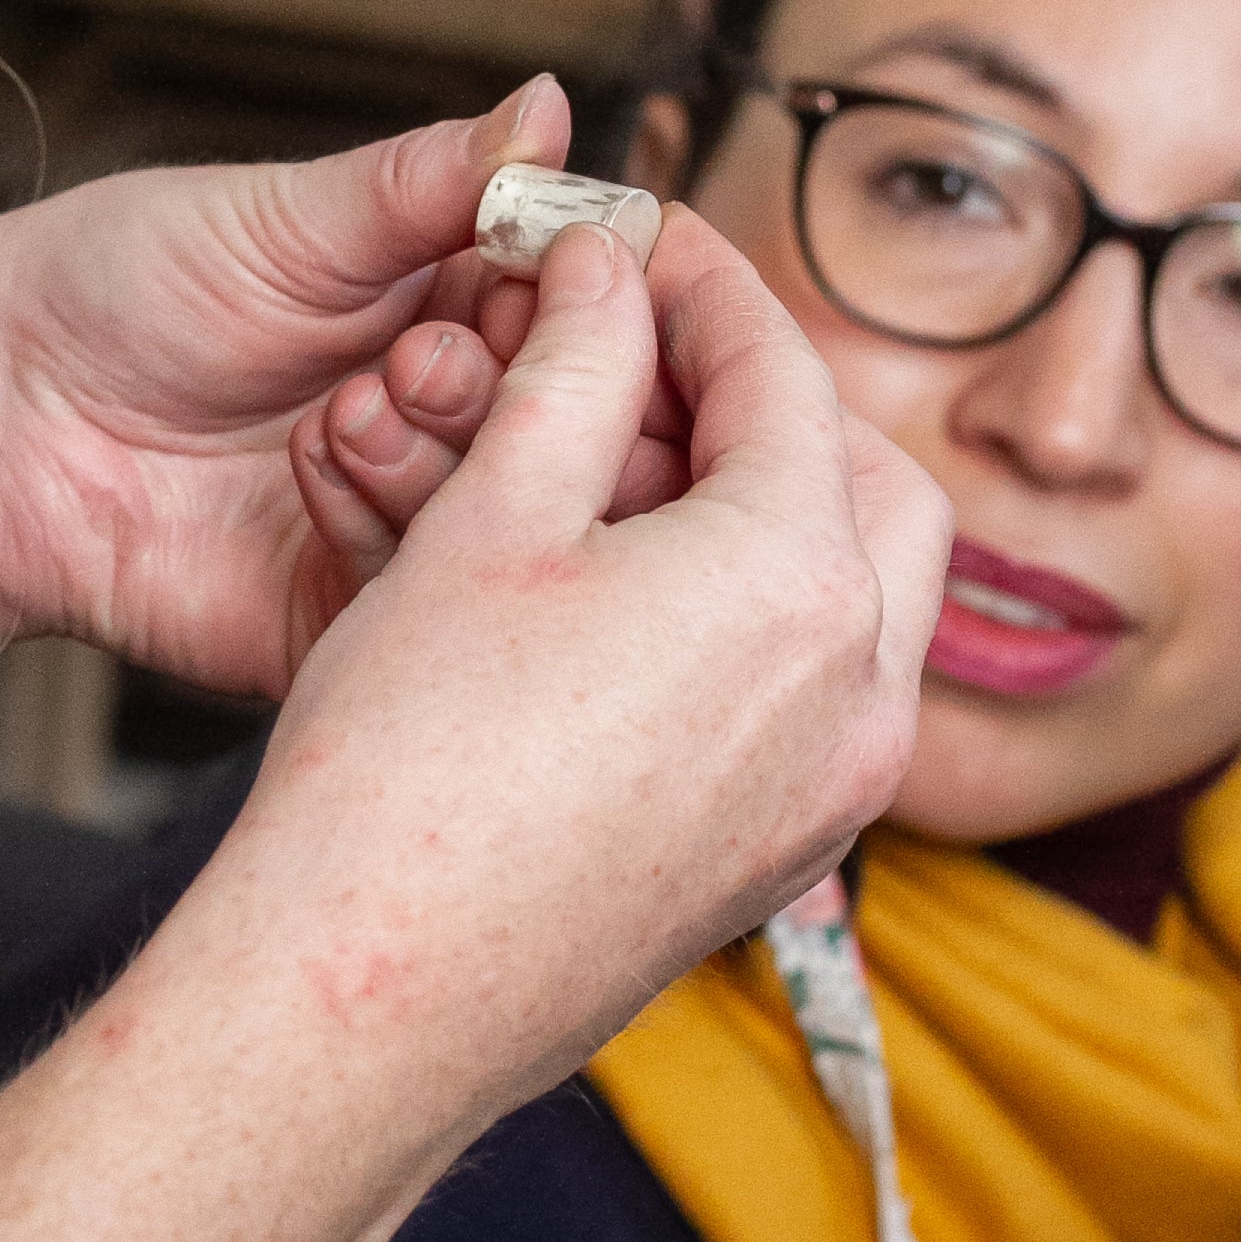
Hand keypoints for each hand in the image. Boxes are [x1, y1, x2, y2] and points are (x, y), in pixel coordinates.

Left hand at [0, 77, 581, 694]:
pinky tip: (317, 464)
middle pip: (584, 428)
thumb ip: (436, 178)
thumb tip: (554, 102)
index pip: (597, 316)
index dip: (593, 304)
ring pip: (520, 516)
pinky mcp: (356, 615)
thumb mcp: (293, 215)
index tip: (554, 284)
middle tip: (425, 354)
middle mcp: (457, 422)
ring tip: (352, 405)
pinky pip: (434, 598)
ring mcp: (413, 525)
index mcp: (460, 307)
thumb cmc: (123, 285)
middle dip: (519, 385)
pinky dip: (390, 524)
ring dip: (447, 450)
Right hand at [194, 201, 951, 1128]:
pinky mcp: (788, 855)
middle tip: (660, 351)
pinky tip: (641, 596)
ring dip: (782, 509)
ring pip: (866, 593)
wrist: (368, 1001)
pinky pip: (824, 693)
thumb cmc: (408, 768)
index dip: (704, 284)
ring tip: (641, 469)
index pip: (783, 375)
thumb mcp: (489, 520)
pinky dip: (765, 616)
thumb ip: (575, 371)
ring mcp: (835, 789)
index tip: (642, 240)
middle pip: (871, 480)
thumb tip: (610, 273)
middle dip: (777, 398)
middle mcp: (857, 691)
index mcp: (797, 582)